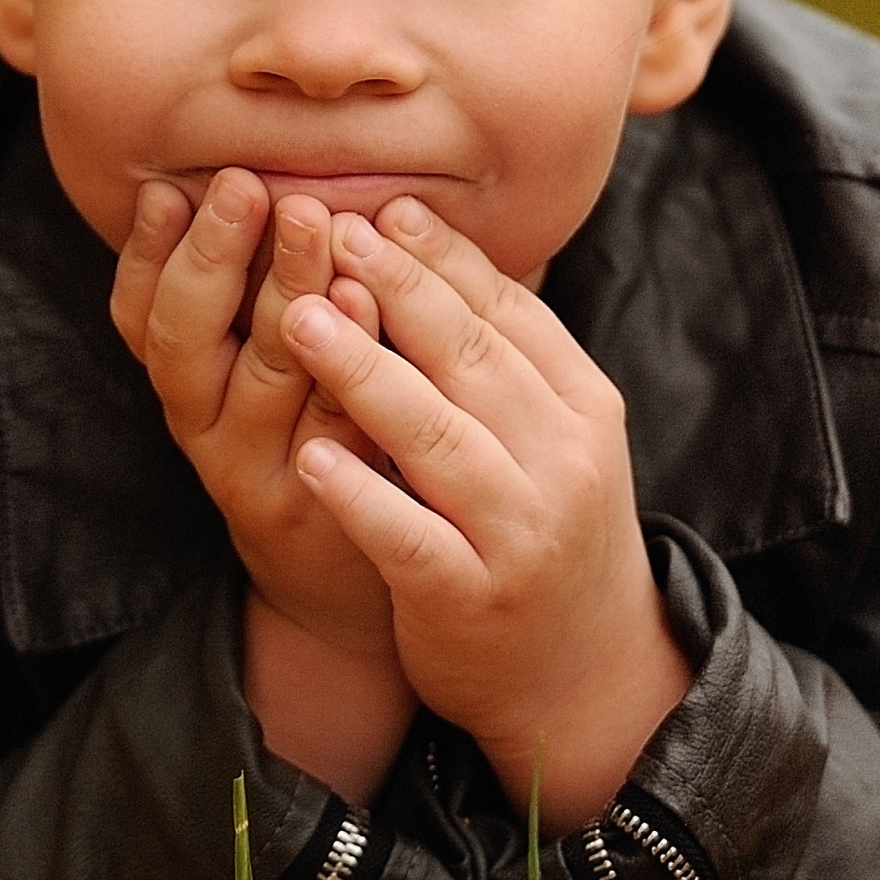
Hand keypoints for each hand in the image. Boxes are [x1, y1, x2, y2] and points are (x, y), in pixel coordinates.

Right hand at [111, 173, 414, 798]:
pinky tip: (369, 303)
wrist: (348, 590)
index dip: (147, 255)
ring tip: (313, 219)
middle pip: (188, 339)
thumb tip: (271, 171)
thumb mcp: (264, 370)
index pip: (141, 317)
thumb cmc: (316, 446)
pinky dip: (348, 360)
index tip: (168, 189)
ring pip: (264, 376)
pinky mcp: (328, 506)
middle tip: (246, 184)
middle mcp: (207, 430)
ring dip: (284, 290)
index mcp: (187, 387)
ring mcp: (266, 472)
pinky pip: (335, 424)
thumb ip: (261, 290)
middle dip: (212, 256)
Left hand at [281, 198, 692, 826]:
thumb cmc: (545, 533)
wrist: (583, 674)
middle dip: (395, 288)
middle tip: (325, 228)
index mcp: (583, 407)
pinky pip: (408, 536)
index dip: (441, 256)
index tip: (377, 205)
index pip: (509, 312)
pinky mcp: (472, 597)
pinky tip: (311, 457)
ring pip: (436, 438)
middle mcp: (563, 462)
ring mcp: (521, 533)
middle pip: (470, 357)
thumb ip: (502, 356)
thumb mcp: (552, 438)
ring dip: (363, 373)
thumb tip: (425, 246)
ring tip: (296, 318)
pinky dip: (360, 495)